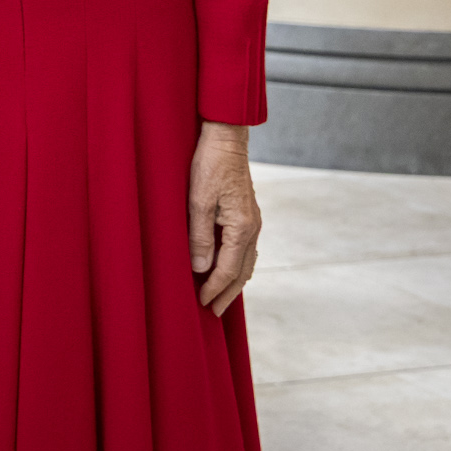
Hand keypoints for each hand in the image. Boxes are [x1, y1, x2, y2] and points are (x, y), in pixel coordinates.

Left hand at [189, 122, 260, 316]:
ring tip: (221, 296)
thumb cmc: (209, 166)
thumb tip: (201, 268)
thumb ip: (200, 236)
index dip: (215, 288)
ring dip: (234, 281)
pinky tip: (227, 267)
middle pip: (243, 270)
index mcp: (242, 227)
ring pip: (247, 261)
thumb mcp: (197, 201)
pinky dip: (238, 264)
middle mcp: (252, 227)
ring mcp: (252, 221)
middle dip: (228, 292)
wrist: (226, 139)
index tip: (203, 303)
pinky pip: (245, 248)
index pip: (229, 269)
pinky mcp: (247, 214)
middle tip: (213, 311)